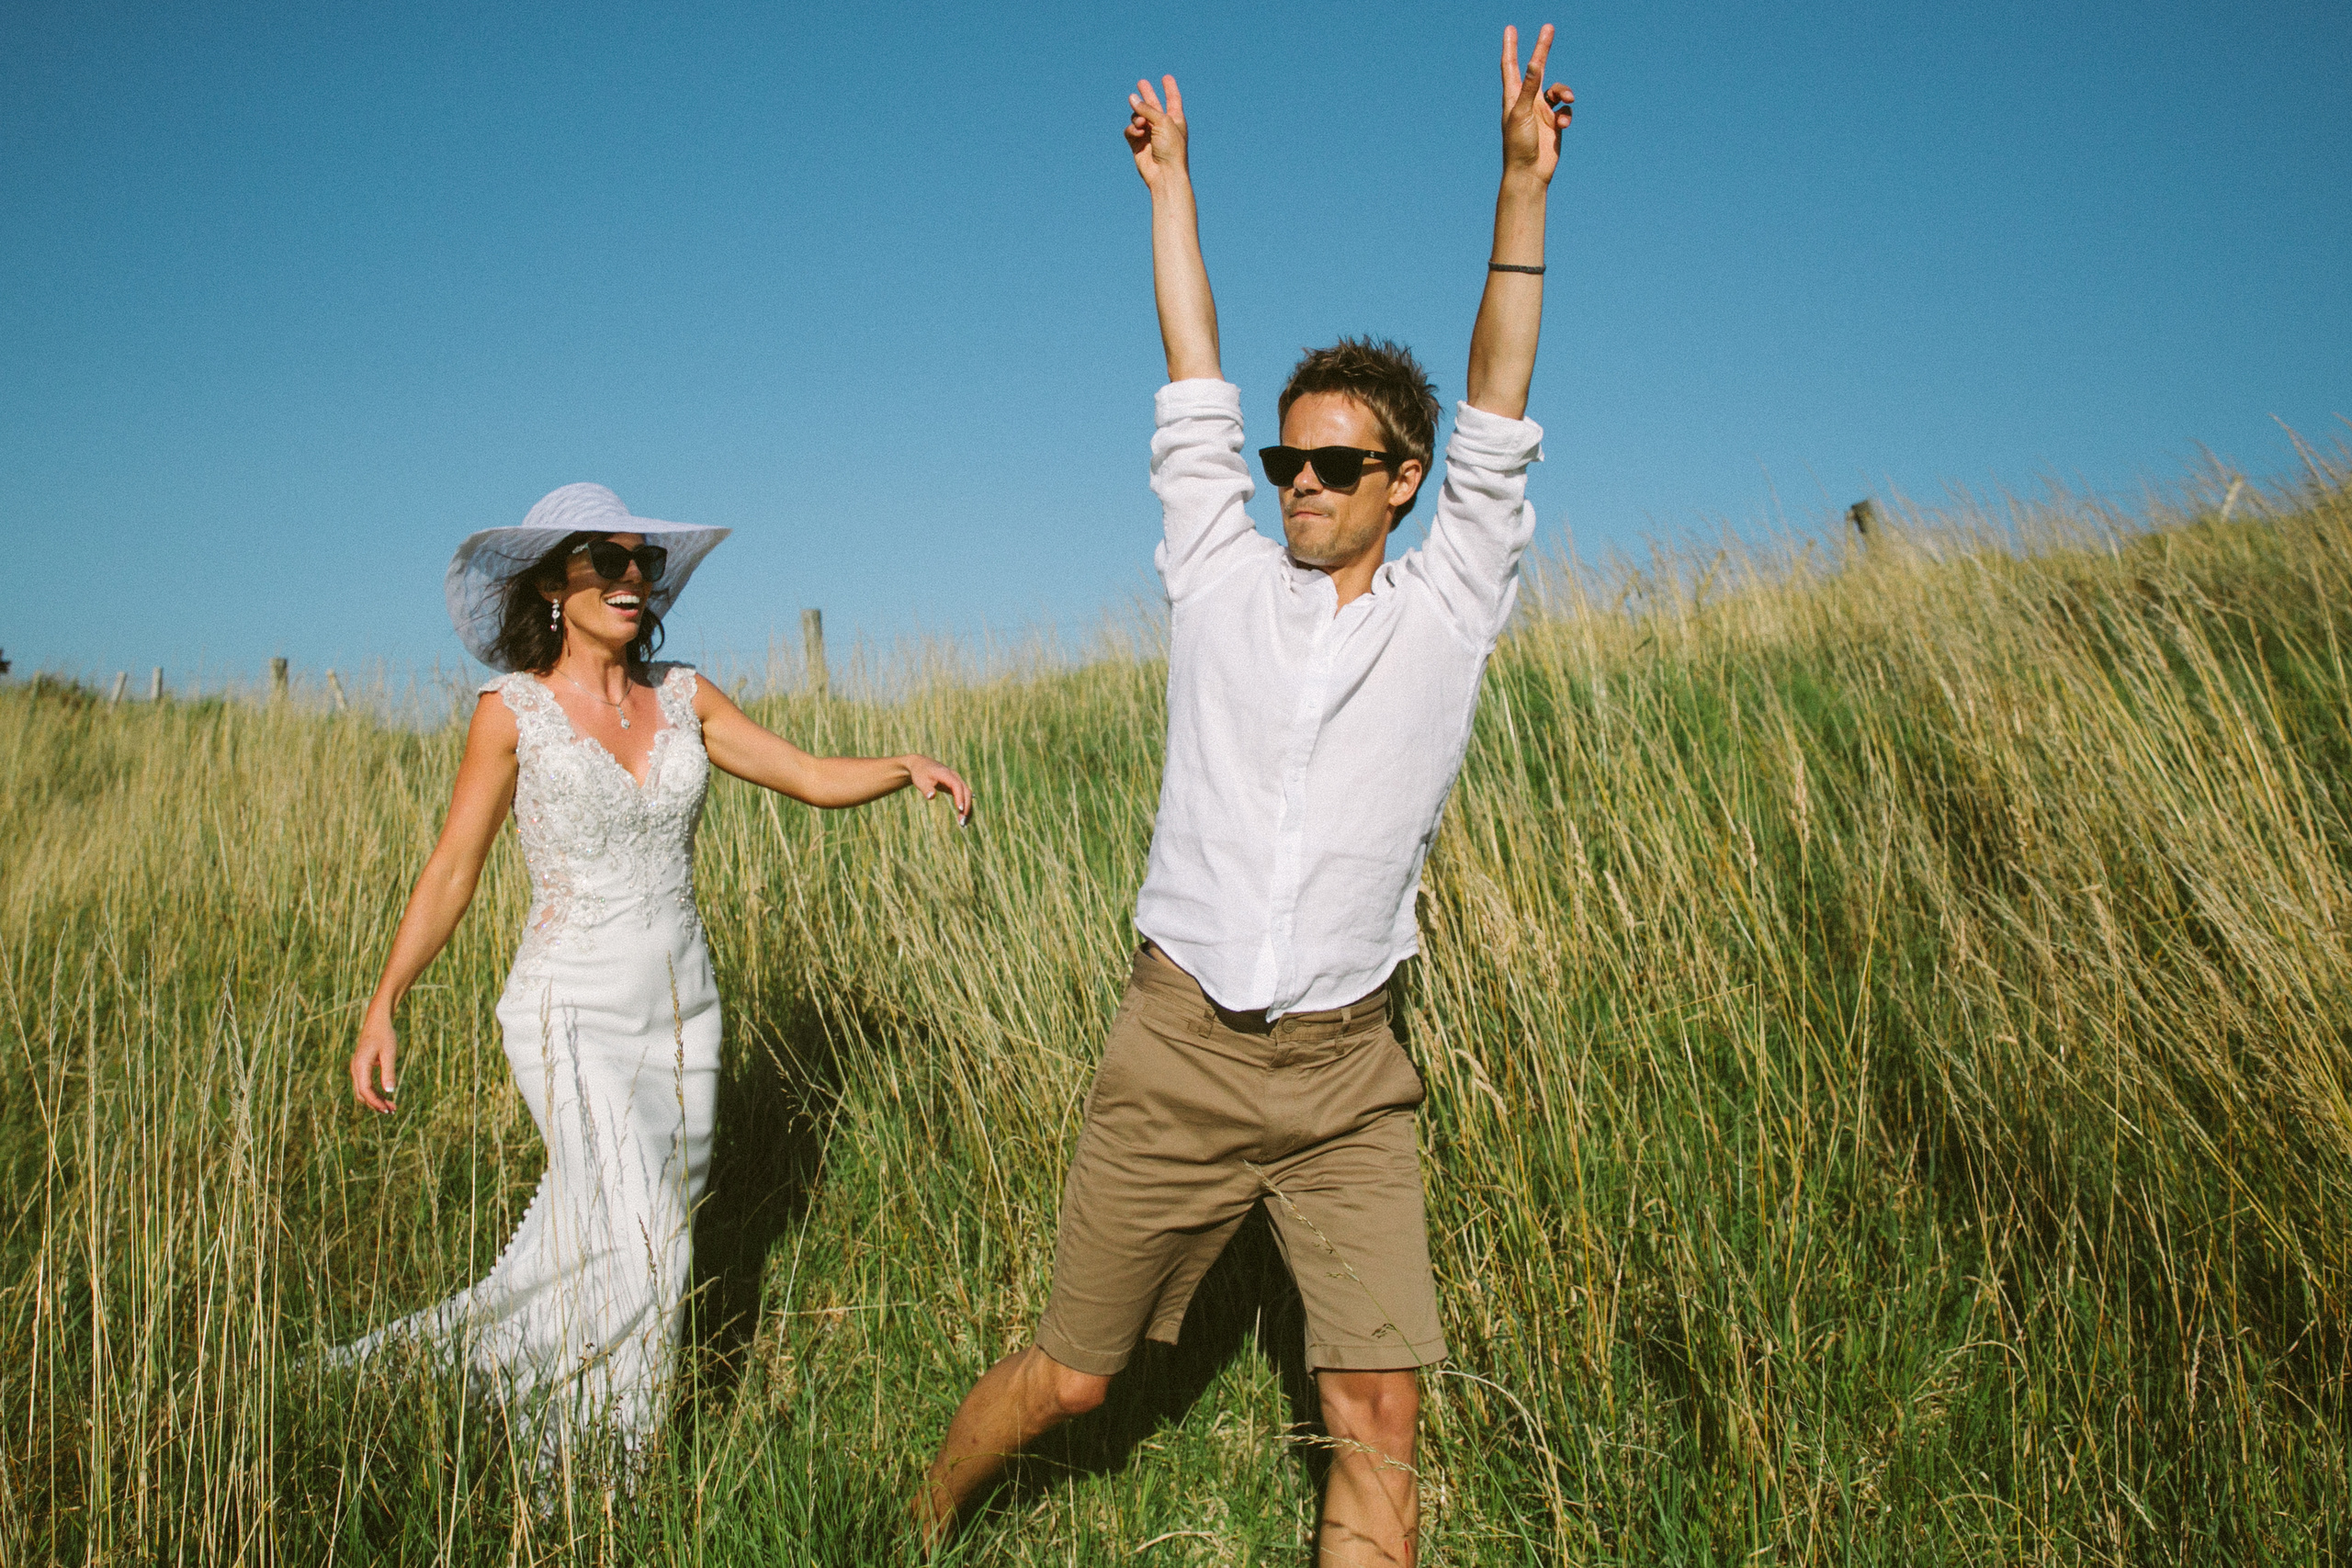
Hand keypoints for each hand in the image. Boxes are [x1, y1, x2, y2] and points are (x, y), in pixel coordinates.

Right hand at [351, 1012, 398, 1113]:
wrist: (377, 1021)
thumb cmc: (385, 1035)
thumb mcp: (389, 1053)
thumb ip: (389, 1072)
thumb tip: (390, 1091)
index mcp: (360, 1065)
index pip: (365, 1090)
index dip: (375, 1102)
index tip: (387, 1110)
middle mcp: (356, 1069)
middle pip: (362, 1094)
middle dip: (376, 1104)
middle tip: (392, 1110)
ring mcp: (357, 1068)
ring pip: (363, 1091)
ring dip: (376, 1100)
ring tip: (392, 1107)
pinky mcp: (362, 1068)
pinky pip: (365, 1085)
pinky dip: (375, 1093)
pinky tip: (386, 1097)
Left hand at [905, 755, 974, 824]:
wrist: (921, 765)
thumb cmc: (920, 773)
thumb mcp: (920, 781)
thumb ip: (926, 788)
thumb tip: (931, 796)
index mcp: (946, 774)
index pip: (957, 785)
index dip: (960, 797)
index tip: (960, 809)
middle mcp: (955, 777)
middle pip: (966, 791)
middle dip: (966, 806)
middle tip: (962, 822)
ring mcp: (957, 781)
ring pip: (967, 795)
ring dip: (967, 808)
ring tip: (963, 823)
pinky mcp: (956, 786)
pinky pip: (964, 796)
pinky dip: (965, 807)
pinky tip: (962, 818)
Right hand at [1124, 75, 1189, 191]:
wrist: (1165, 174)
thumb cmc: (1171, 148)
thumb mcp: (1163, 121)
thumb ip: (1147, 108)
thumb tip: (1131, 98)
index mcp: (1175, 119)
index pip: (1173, 99)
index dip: (1170, 88)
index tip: (1166, 77)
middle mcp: (1162, 125)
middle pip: (1153, 105)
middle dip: (1147, 94)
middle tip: (1141, 83)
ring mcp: (1149, 134)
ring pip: (1137, 117)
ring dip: (1137, 117)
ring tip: (1141, 125)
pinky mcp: (1137, 144)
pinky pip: (1130, 130)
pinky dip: (1132, 130)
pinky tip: (1137, 134)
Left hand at [1500, 24, 1573, 183]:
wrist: (1530, 173)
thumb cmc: (1519, 145)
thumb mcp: (1522, 113)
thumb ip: (1530, 87)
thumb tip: (1534, 63)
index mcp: (1513, 97)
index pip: (1511, 66)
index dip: (1511, 47)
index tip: (1510, 29)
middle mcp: (1527, 101)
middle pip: (1537, 68)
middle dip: (1543, 49)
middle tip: (1548, 27)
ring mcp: (1542, 111)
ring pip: (1557, 90)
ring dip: (1565, 92)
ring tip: (1567, 100)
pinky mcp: (1554, 123)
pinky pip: (1565, 110)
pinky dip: (1567, 114)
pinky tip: (1562, 126)